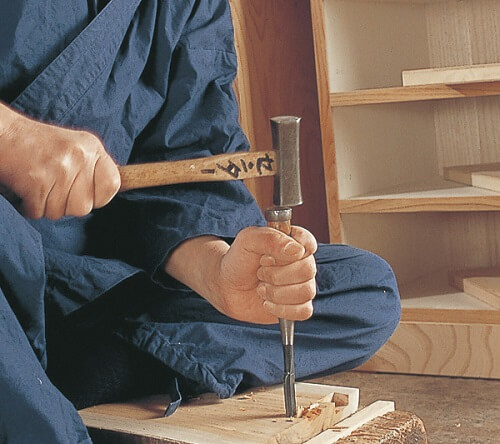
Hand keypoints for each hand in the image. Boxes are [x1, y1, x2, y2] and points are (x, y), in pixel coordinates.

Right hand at [0, 103, 119, 219]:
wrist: (3, 133)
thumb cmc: (40, 144)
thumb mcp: (77, 147)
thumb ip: (94, 169)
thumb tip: (112, 193)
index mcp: (92, 148)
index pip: (113, 185)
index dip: (101, 197)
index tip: (87, 193)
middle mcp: (79, 157)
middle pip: (85, 207)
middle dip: (68, 204)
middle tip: (54, 187)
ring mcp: (59, 169)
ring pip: (61, 212)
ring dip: (47, 206)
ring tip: (40, 185)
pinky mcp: (36, 181)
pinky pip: (40, 212)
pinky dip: (30, 207)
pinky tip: (28, 189)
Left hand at [166, 227, 317, 324]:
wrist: (227, 286)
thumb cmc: (239, 260)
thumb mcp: (247, 240)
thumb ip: (269, 238)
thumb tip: (296, 250)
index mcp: (293, 242)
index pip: (308, 243)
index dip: (288, 251)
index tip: (266, 255)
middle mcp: (302, 262)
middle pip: (307, 270)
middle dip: (276, 274)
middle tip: (259, 272)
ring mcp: (302, 285)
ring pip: (306, 291)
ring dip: (277, 292)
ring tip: (261, 288)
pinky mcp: (299, 306)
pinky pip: (304, 311)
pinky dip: (282, 309)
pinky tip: (267, 303)